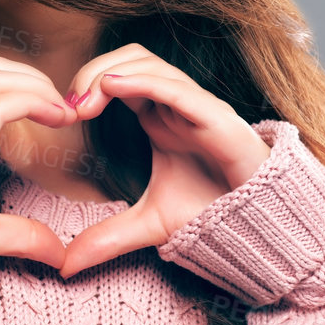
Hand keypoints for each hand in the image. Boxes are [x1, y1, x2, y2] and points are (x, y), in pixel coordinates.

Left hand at [55, 43, 270, 279]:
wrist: (261, 227)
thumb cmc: (214, 213)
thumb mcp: (149, 226)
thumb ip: (107, 238)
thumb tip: (65, 265)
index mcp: (160, 117)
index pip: (120, 77)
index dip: (89, 83)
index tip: (63, 113)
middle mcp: (177, 105)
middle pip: (131, 58)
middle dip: (93, 70)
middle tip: (70, 105)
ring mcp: (197, 107)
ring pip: (150, 64)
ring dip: (110, 73)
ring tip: (85, 102)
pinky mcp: (216, 117)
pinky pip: (175, 87)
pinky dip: (141, 81)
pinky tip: (112, 87)